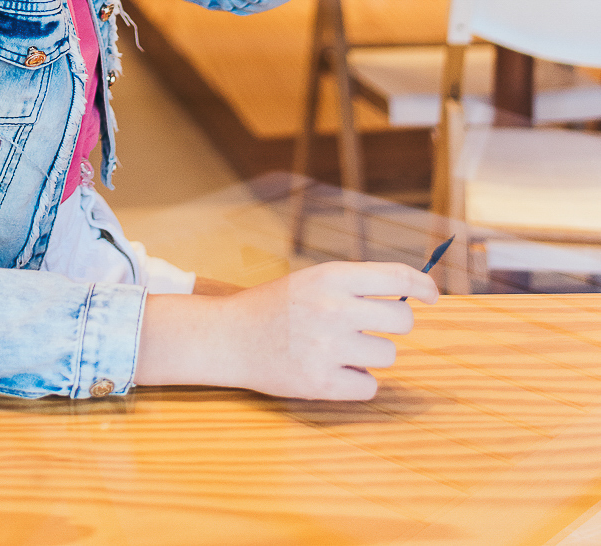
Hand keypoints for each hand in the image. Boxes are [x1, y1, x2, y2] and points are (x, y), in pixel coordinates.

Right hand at [135, 261, 438, 399]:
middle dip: (395, 326)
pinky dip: (356, 382)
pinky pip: (369, 385)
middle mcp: (332, 308)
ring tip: (338, 348)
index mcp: (331, 277)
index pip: (395, 277)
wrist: (230, 337)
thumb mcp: (313, 280)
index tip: (433, 295)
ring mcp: (327, 347)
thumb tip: (408, 299)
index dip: (423, 285)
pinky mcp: (321, 382)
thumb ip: (355, 286)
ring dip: (370, 354)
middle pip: (402, 321)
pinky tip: (330, 370)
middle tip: (375, 328)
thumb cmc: (277, 306)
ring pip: (387, 355)